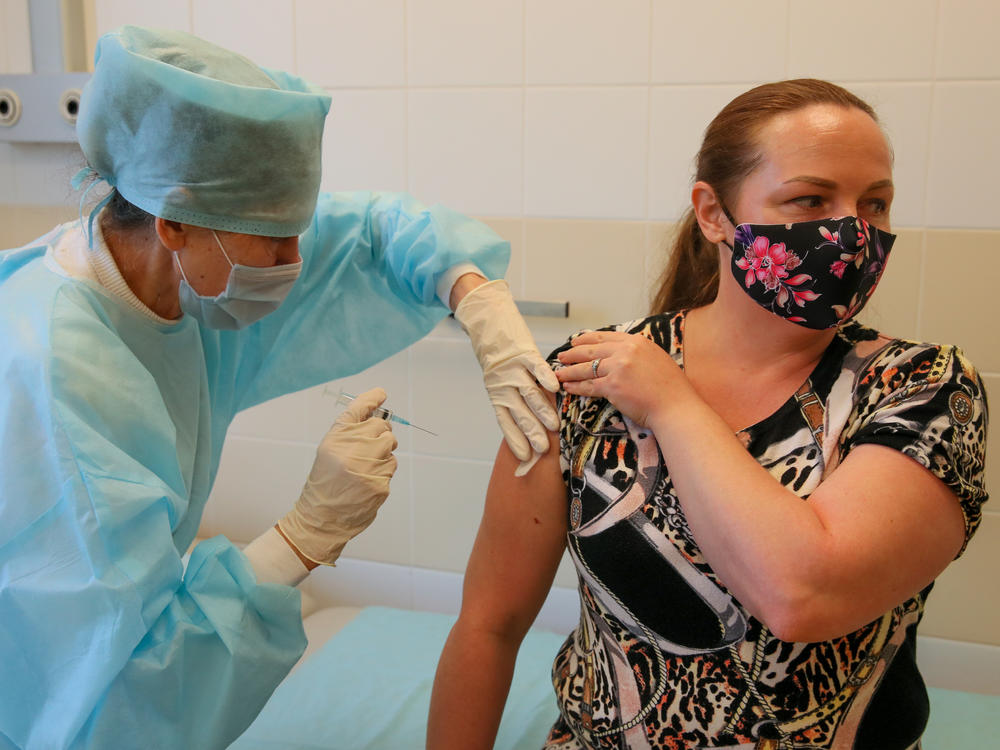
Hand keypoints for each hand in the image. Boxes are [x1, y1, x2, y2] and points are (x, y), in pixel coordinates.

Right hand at [277, 387, 397, 565]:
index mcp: (337, 437)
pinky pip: (392, 466)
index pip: (358, 408)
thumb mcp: (329, 449)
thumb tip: (378, 414)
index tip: (381, 393)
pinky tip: (368, 480)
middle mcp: (353, 447)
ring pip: (390, 446)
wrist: (322, 516)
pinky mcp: (380, 482)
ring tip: (365, 467)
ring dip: (383, 454)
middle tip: (368, 447)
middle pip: (382, 426)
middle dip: (380, 434)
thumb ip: (351, 431)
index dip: (372, 398)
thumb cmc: (325, 481)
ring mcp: (368, 465)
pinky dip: (384, 471)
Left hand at [453, 280, 559, 475]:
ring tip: (554, 426)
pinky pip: (536, 367)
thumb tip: (530, 427)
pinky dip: (545, 378)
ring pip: (529, 393)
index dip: (515, 439)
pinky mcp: (524, 353)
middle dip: (532, 433)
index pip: (506, 421)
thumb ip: (513, 401)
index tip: (525, 457)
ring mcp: (514, 369)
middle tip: (544, 450)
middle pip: (519, 412)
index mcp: (497, 394)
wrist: (489, 324)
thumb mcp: (500, 381)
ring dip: (542, 410)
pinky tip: (556, 389)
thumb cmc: (499, 358)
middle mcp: (503, 384)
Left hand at [555, 330, 688, 426]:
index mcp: (637, 341)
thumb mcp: (656, 358)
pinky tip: (568, 387)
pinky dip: (576, 387)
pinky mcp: (612, 386)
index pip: (605, 337)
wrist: (676, 406)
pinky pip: (589, 385)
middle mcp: (626, 351)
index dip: (587, 339)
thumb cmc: (670, 388)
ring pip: (586, 368)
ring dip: (569, 371)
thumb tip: (620, 353)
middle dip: (573, 353)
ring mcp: (618, 367)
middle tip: (562, 356)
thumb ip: (637, 353)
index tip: (576, 341)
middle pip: (592, 350)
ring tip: (559, 373)